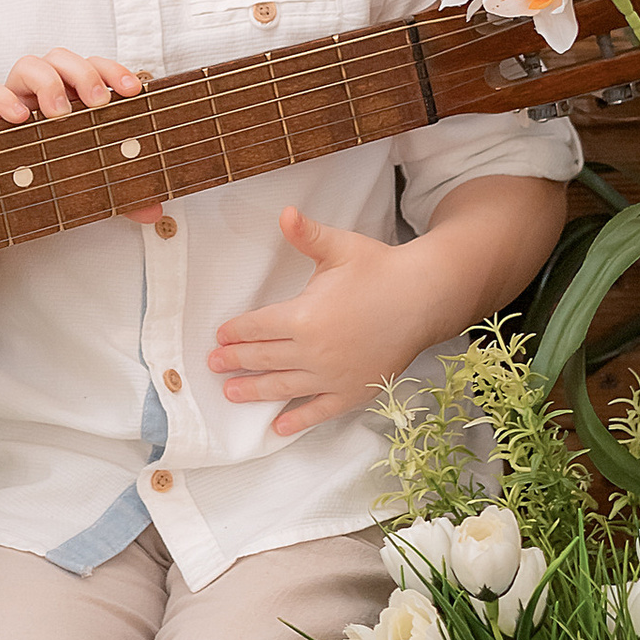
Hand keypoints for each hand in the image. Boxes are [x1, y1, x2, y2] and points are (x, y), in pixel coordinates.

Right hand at [0, 47, 161, 225]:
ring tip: (59, 112)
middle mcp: (43, 90)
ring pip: (27, 64)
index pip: (94, 66)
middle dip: (83, 72)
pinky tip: (20, 118)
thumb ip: (122, 193)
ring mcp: (14, 98)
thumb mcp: (90, 184)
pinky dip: (4, 98)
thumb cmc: (50, 177)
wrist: (0, 199)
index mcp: (73, 96)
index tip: (132, 91)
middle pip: (61, 57)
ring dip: (47, 81)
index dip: (113, 71)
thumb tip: (153, 211)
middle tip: (98, 103)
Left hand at [206, 205, 441, 438]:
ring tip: (231, 393)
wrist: (424, 298)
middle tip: (214, 365)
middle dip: (235, 361)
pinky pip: (320, 411)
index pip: (257, 327)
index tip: (220, 336)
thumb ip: (307, 234)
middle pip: (263, 357)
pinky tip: (279, 427)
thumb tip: (283, 212)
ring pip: (283, 387)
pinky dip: (298, 420)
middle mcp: (314, 351)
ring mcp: (333, 375)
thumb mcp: (340, 247)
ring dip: (254, 391)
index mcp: (304, 316)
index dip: (235, 332)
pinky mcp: (353, 391)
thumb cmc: (381, 270)